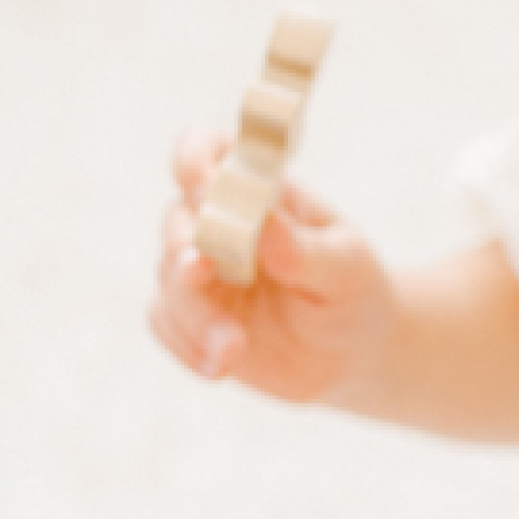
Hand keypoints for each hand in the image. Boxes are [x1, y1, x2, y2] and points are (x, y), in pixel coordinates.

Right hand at [149, 124, 397, 403]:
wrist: (353, 354)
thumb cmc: (353, 292)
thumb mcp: (346, 269)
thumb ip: (304, 249)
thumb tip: (264, 222)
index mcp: (258, 192)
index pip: (208, 152)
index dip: (197, 157)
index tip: (205, 182)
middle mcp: (217, 224)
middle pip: (177, 219)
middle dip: (183, 244)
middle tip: (201, 271)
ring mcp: (199, 272)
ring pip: (168, 279)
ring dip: (194, 313)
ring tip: (234, 348)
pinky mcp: (189, 317)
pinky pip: (165, 324)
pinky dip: (186, 346)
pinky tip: (221, 367)